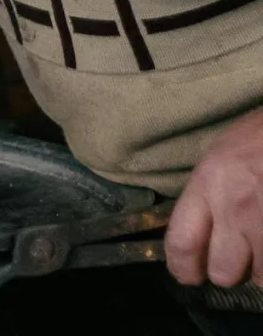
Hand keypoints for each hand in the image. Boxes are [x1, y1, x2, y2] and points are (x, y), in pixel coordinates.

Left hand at [167, 106, 262, 286]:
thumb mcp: (224, 155)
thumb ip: (209, 194)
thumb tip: (201, 236)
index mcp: (209, 182)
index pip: (180, 241)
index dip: (183, 268)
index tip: (190, 275)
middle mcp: (236, 207)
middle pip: (221, 271)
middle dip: (232, 271)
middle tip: (244, 256)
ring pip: (262, 278)